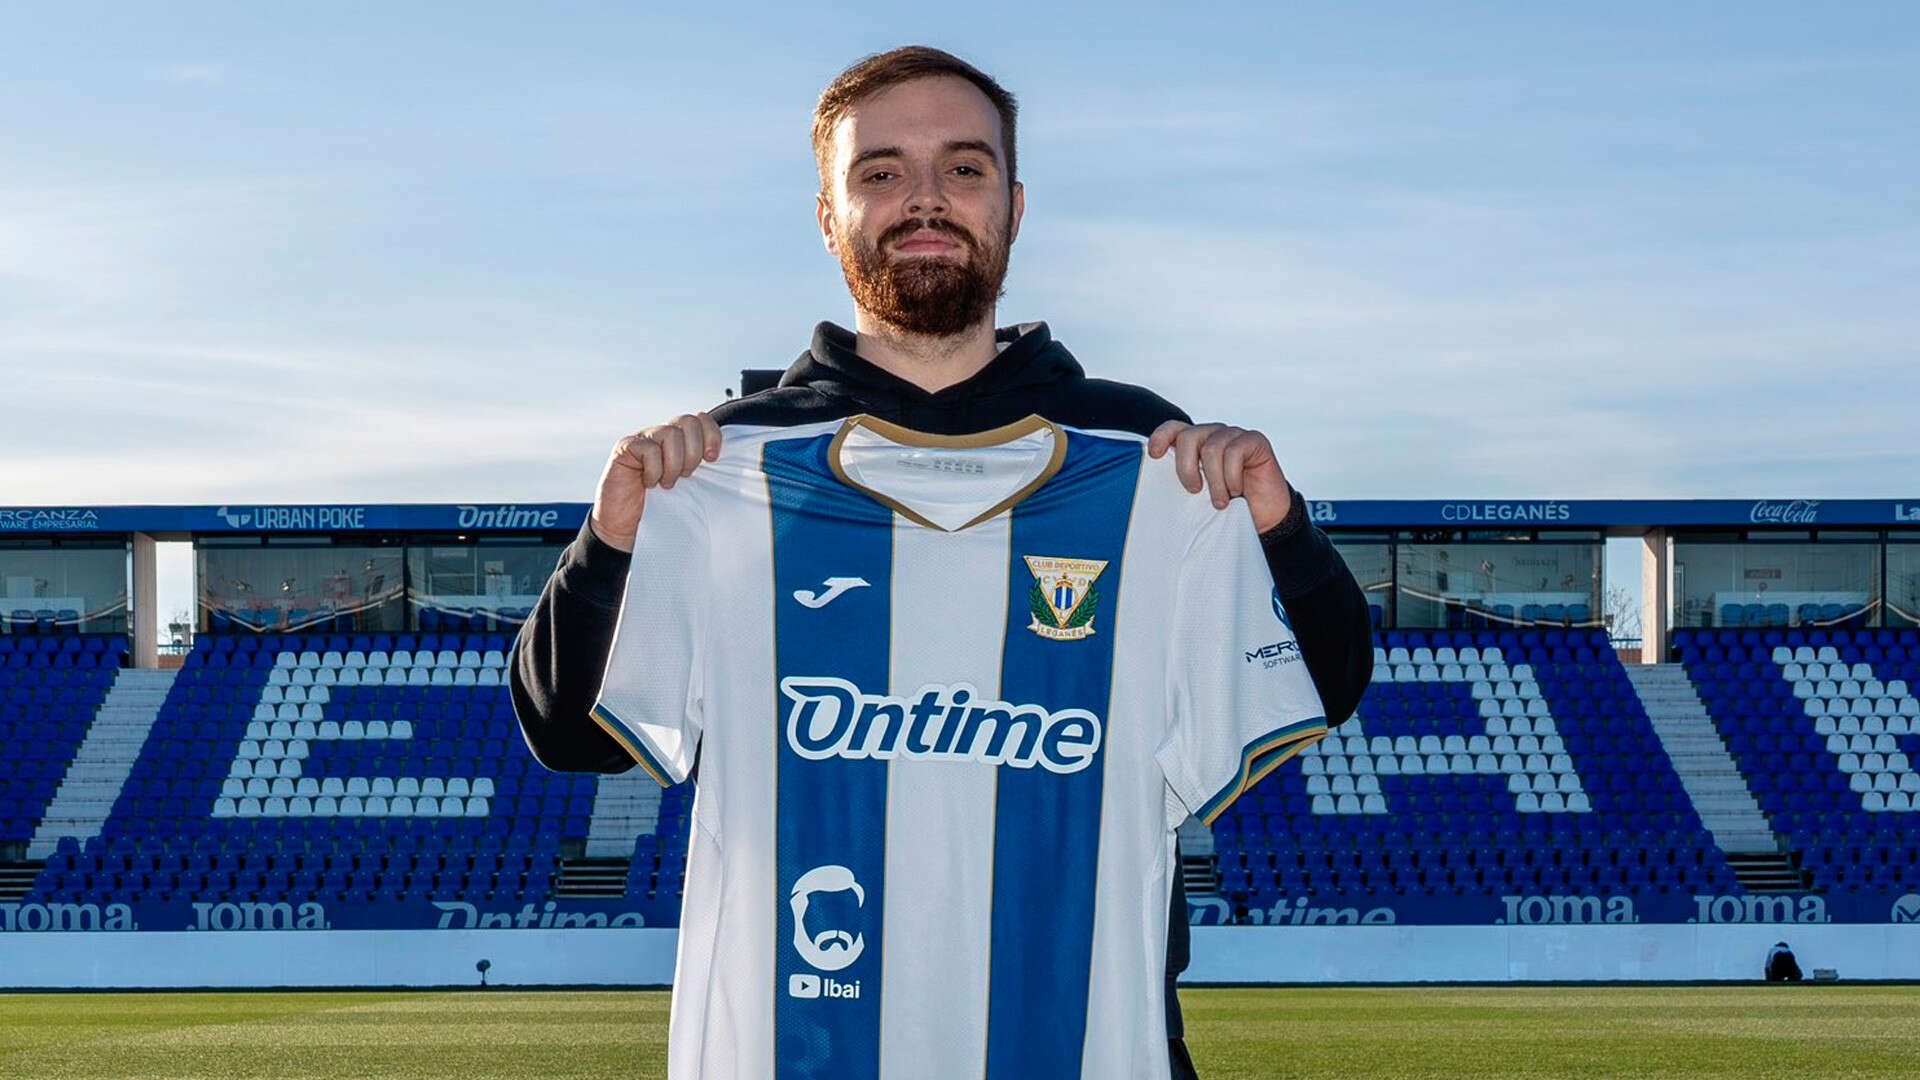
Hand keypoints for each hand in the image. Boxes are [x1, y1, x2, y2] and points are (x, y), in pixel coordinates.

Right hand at [589, 413, 722, 552]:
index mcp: (680, 441)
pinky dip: (653, 470)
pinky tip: (648, 484)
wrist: (628, 526)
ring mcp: (643, 439)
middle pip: (688, 421)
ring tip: (667, 483)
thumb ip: (702, 467)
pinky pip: (648, 448)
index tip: (712, 459)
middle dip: (693, 452)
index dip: (712, 435)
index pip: (701, 419)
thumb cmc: (661, 506)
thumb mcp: (690, 486)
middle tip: (686, 475)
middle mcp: (661, 435)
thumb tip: (721, 458)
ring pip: (670, 434)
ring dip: (673, 464)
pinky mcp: (625, 447)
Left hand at [1147, 420, 1292, 532]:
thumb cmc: (1227, 507)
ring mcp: (1234, 435)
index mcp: (1196, 445)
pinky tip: (1238, 490)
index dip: (1161, 437)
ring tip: (1220, 502)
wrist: (1264, 518)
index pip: (1174, 428)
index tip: (1154, 456)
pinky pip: (1235, 452)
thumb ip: (1182, 480)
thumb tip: (1155, 480)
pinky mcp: (1254, 441)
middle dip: (1186, 468)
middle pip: (1189, 437)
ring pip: (1212, 448)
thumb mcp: (1198, 494)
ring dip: (1215, 481)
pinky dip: (1232, 476)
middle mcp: (1213, 435)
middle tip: (1195, 491)